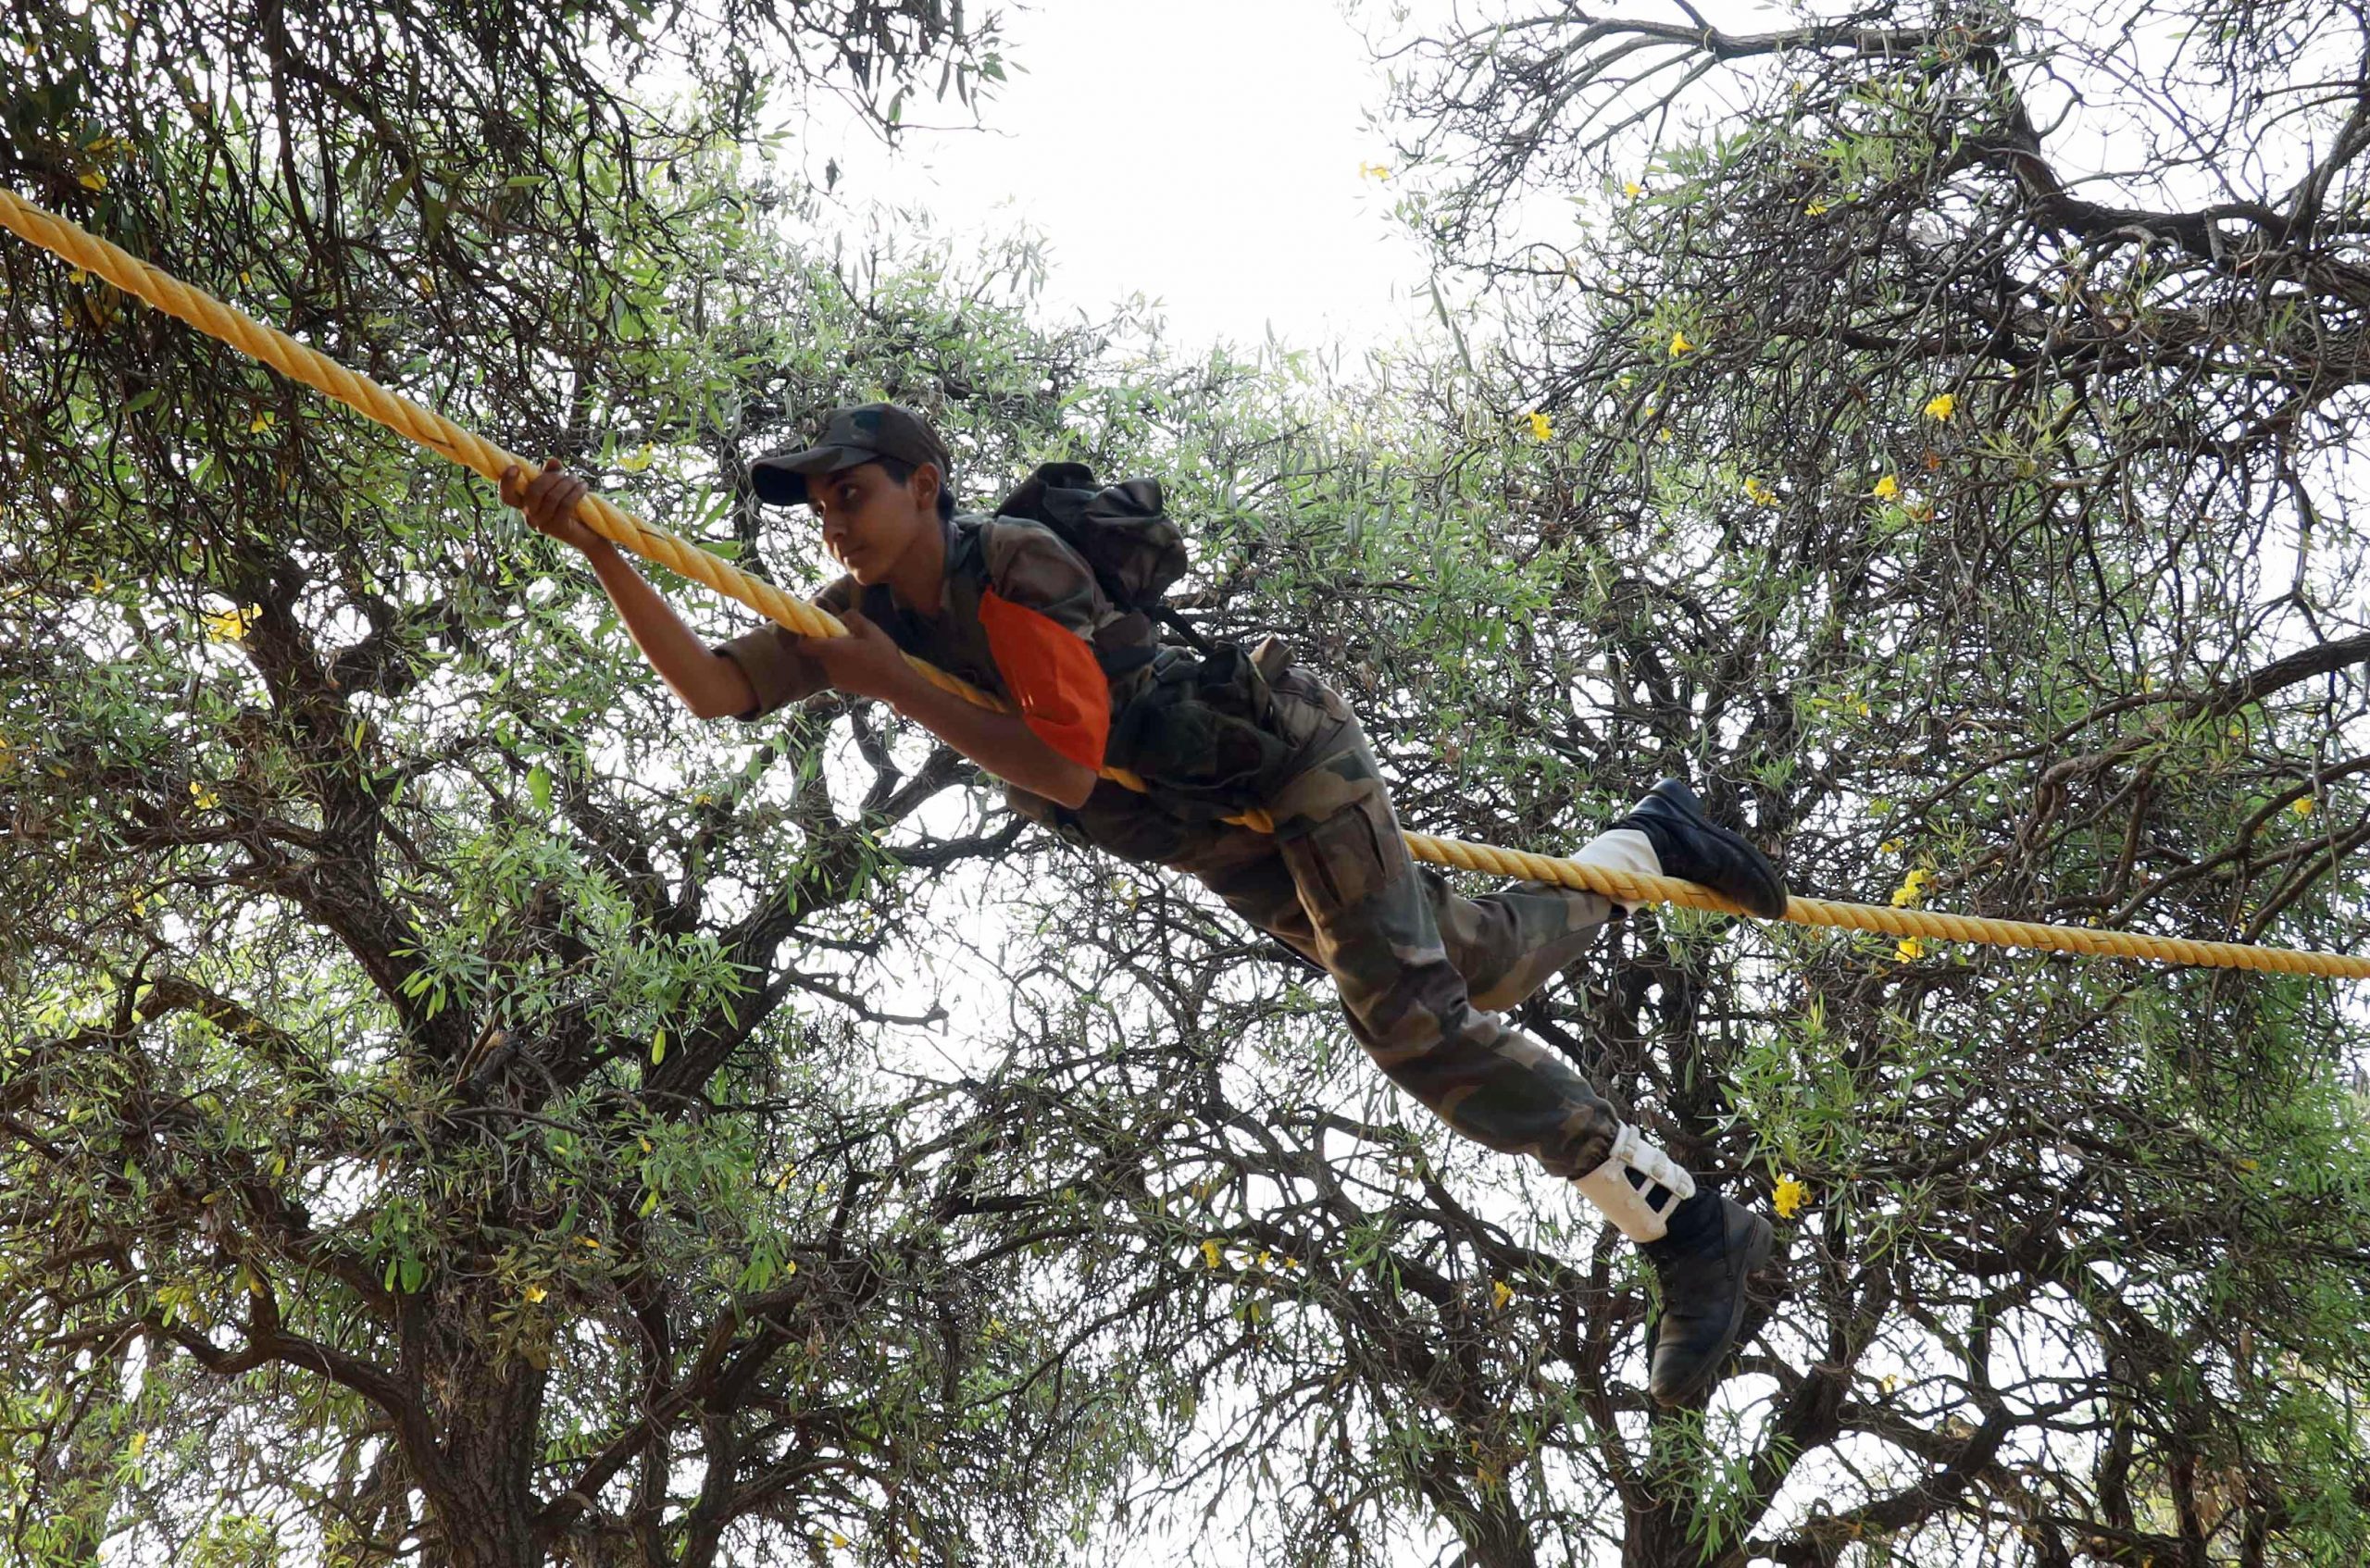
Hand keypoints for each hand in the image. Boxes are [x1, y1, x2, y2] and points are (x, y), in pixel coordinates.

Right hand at [501, 458, 602, 553]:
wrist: (590, 531)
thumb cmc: (572, 505)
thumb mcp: (560, 485)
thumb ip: (553, 472)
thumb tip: (552, 461)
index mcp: (525, 505)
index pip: (507, 497)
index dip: (507, 482)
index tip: (516, 467)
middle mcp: (530, 517)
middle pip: (533, 493)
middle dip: (550, 478)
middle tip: (566, 474)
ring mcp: (543, 525)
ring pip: (551, 498)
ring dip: (566, 483)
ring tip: (576, 479)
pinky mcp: (558, 529)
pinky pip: (565, 505)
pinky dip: (575, 492)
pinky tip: (583, 486)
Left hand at [797, 604, 911, 703]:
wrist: (896, 684)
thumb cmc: (882, 654)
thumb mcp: (870, 629)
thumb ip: (852, 617)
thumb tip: (841, 616)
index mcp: (831, 650)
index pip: (803, 645)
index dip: (805, 636)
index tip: (816, 629)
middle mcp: (828, 666)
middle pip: (817, 652)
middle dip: (826, 643)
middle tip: (845, 637)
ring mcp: (835, 679)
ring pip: (827, 662)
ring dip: (836, 655)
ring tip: (856, 651)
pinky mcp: (842, 687)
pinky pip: (836, 672)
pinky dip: (843, 666)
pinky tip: (861, 664)